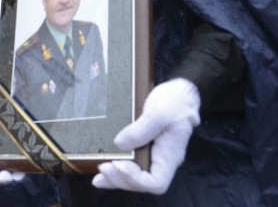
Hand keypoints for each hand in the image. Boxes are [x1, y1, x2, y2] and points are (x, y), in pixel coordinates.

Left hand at [92, 78, 200, 194]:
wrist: (179, 93)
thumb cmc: (175, 102)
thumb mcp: (158, 113)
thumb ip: (141, 130)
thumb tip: (120, 144)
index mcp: (170, 156)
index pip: (156, 182)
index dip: (135, 179)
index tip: (118, 164)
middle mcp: (162, 161)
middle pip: (143, 184)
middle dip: (121, 179)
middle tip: (102, 167)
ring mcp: (154, 155)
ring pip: (136, 177)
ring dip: (117, 178)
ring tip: (98, 176)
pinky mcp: (145, 148)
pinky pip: (132, 164)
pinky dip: (117, 169)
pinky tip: (104, 167)